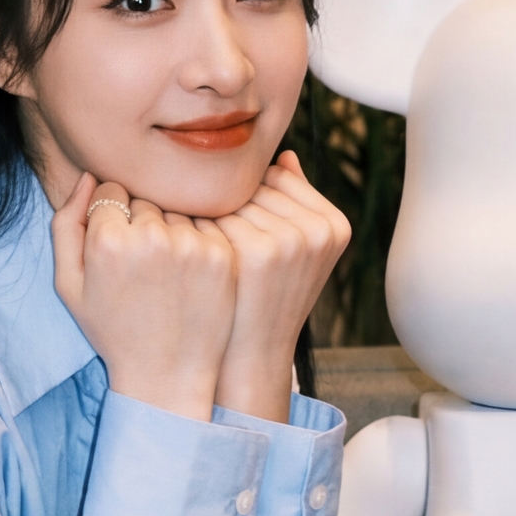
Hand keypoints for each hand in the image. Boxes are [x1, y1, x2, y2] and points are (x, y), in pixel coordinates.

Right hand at [51, 174, 236, 421]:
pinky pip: (207, 227)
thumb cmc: (113, 330)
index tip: (118, 252)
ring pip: (178, 210)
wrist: (166, 375)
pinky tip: (190, 278)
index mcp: (109, 240)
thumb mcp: (69, 285)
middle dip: (142, 223)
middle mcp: (152, 237)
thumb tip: (87, 177)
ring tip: (168, 275)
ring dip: (173, 230)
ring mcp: (191, 245)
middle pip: (146, 197)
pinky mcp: (223, 256)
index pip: (110, 191)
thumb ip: (66, 224)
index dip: (111, 220)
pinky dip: (199, 244)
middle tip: (144, 268)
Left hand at [210, 154, 349, 422]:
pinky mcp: (260, 252)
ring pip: (231, 198)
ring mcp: (292, 239)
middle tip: (200, 229)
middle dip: (224, 203)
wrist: (247, 358)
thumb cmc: (261, 304)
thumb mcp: (291, 256)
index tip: (228, 227)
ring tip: (186, 237)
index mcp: (335, 224)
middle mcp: (320, 229)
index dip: (245, 200)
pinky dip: (193, 228)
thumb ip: (290, 205)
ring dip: (203, 210)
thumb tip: (283, 157)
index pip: (277, 179)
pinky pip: (214, 216)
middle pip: (254, 187)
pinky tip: (180, 247)